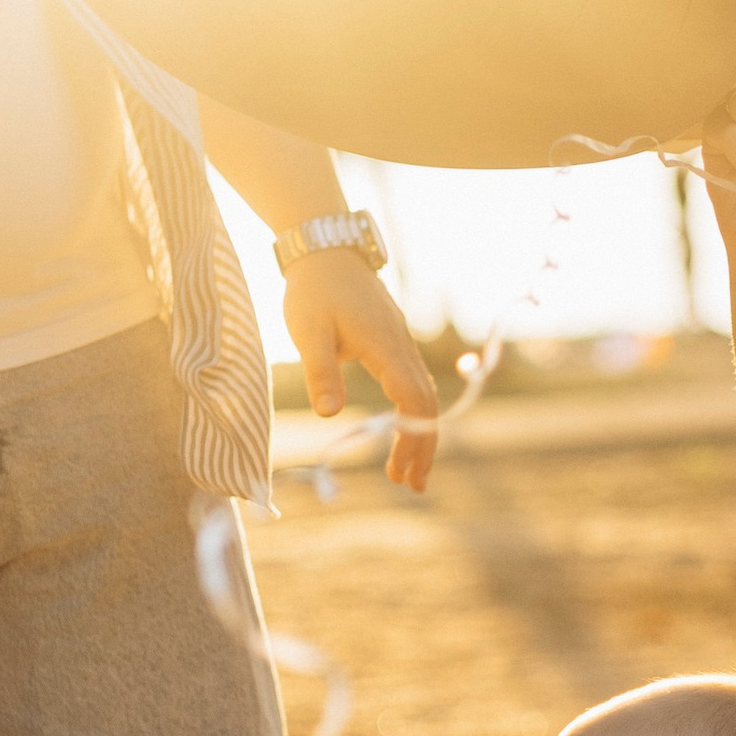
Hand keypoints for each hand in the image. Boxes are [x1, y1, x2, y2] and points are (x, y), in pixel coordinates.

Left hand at [280, 253, 442, 493]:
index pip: (412, 400)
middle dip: (423, 447)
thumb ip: (321, 372)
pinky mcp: (394, 343)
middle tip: (411, 485)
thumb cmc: (313, 290)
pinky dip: (414, 414)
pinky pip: (415, 384)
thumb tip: (329, 415)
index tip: (398, 470)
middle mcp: (402, 347)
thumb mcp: (308, 332)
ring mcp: (401, 344)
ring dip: (420, 434)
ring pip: (424, 395)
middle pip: (427, 405)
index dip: (410, 437)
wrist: (326, 251)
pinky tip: (402, 431)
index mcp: (385, 346)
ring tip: (407, 470)